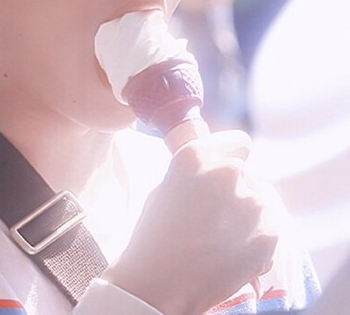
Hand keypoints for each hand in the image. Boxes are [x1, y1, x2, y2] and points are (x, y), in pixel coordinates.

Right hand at [103, 130, 277, 314]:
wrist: (162, 281)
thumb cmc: (155, 235)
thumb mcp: (166, 188)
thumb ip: (195, 175)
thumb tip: (214, 176)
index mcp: (197, 155)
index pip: (237, 141)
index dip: (233, 153)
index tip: (231, 164)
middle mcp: (228, 172)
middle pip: (245, 174)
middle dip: (234, 190)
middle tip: (215, 215)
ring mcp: (251, 202)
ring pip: (259, 201)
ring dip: (247, 214)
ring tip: (223, 238)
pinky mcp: (269, 233)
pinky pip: (269, 228)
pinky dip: (257, 239)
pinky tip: (232, 253)